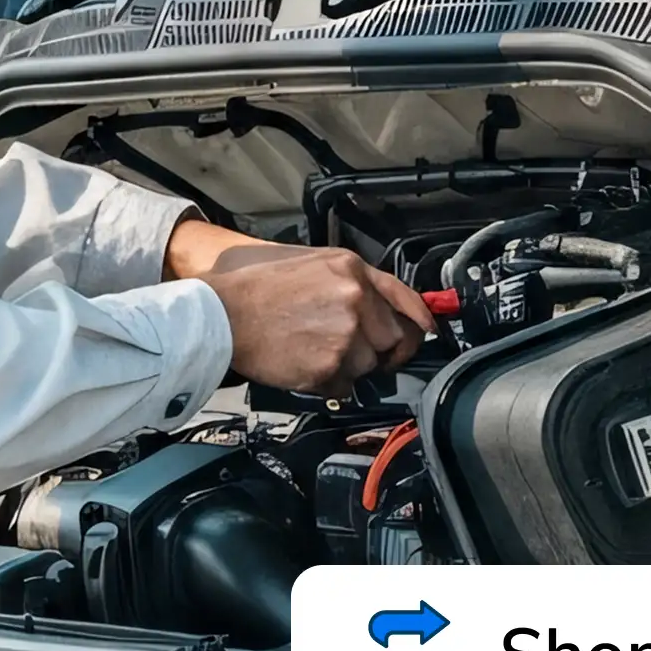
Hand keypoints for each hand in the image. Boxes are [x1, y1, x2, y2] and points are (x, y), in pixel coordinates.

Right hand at [187, 240, 433, 395]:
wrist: (222, 316)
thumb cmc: (257, 291)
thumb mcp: (310, 265)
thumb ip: (351, 283)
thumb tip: (383, 309)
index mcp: (352, 270)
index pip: (404, 297)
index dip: (421, 320)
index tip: (429, 332)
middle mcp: (355, 300)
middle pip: (394, 339)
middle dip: (378, 350)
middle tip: (348, 350)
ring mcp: (344, 335)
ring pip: (370, 366)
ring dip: (349, 367)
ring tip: (313, 352)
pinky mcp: (329, 367)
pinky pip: (346, 386)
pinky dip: (329, 383)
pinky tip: (303, 365)